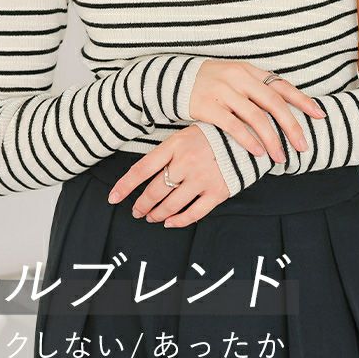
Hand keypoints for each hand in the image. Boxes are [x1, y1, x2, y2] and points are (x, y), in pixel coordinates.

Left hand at [106, 125, 230, 226]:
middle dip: (141, 205)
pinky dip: (179, 221)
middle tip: (137, 211)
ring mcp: (202, 178)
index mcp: (174, 146)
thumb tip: (144, 173)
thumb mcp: (184, 134)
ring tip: (151, 217)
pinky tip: (170, 222)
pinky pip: (194, 213)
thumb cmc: (211, 134)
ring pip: (171, 205)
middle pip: (154, 191)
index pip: (142, 169)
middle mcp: (186, 163)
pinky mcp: (217, 192)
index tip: (113, 198)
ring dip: (157, 215)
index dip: (125, 186)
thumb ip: (166, 152)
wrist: (245, 136)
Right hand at [187, 59, 326, 163]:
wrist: (174, 80)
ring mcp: (223, 91)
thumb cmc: (211, 83)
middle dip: (291, 126)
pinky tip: (258, 152)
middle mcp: (239, 78)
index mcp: (249, 70)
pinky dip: (247, 140)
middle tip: (303, 146)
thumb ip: (257, 89)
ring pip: (255, 117)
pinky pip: (232, 125)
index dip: (302, 100)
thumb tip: (286, 108)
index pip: (281, 85)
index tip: (319, 115)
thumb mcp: (235, 78)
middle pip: (273, 103)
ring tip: (281, 157)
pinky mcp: (207, 105)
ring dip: (271, 139)